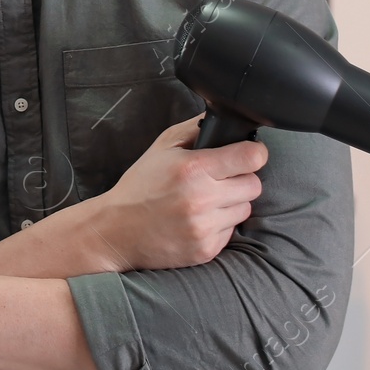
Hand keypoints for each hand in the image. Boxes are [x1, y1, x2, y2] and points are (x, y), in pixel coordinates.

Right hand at [0, 116, 264, 277]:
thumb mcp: (161, 147)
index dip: (254, 153)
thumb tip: (222, 120)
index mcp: (193, 169)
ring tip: (206, 201)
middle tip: (221, 180)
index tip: (249, 154)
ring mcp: (205, 227)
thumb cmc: (139, 186)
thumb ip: (194, 129)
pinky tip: (198, 220)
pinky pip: (231, 232)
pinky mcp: (206, 250)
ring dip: (231, 204)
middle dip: (241, 179)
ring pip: (245, 210)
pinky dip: (219, 225)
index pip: (251, 158)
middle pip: (254, 185)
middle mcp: (202, 199)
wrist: (115, 230)